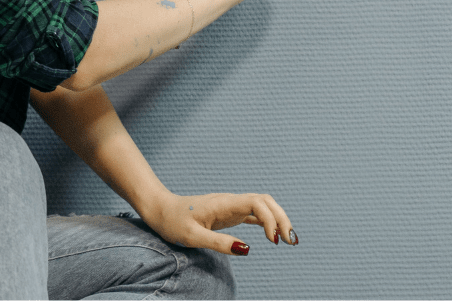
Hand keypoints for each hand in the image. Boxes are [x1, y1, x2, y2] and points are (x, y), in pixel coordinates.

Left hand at [140, 190, 297, 254]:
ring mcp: (231, 206)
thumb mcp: (192, 236)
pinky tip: (274, 236)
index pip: (257, 202)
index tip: (273, 241)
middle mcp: (230, 201)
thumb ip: (219, 243)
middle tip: (291, 241)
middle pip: (265, 201)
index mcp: (223, 203)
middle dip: (282, 218)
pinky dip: (267, 223)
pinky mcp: (229, 214)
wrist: (160, 209)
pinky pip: (254, 214)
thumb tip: (247, 250)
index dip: (270, 219)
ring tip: (289, 240)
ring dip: (277, 219)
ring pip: (262, 206)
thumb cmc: (172, 221)